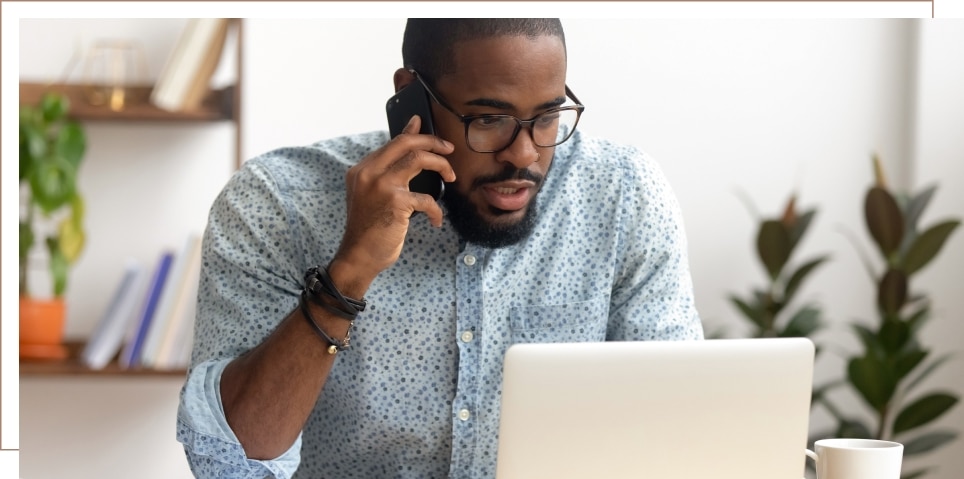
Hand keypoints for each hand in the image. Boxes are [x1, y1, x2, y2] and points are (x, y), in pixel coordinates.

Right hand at [332, 115, 455, 290]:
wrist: (358, 256)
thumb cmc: (370, 228)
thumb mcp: (374, 194)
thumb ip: (388, 171)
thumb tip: (409, 140)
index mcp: (361, 169)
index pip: (393, 143)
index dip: (417, 136)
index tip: (433, 137)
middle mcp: (368, 173)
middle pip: (405, 143)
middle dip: (432, 142)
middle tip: (449, 149)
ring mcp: (381, 185)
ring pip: (418, 159)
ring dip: (441, 165)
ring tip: (451, 177)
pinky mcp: (395, 202)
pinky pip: (426, 198)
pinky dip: (436, 210)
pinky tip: (435, 220)